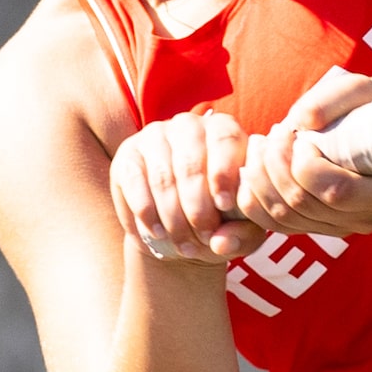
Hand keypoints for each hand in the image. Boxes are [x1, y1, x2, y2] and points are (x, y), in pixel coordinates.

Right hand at [110, 110, 265, 262]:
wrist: (179, 227)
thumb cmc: (220, 220)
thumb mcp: (242, 229)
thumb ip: (242, 235)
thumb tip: (222, 243)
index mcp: (224, 130)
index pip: (225, 139)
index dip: (224, 173)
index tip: (224, 205)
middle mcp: (189, 125)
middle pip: (191, 163)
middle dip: (198, 207)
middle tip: (204, 237)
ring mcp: (155, 137)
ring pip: (163, 177)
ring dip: (173, 217)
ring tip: (184, 245)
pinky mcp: (128, 156)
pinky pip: (135, 183)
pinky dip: (147, 213)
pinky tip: (158, 234)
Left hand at [238, 68, 371, 238]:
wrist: (367, 129)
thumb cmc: (365, 108)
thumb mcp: (358, 91)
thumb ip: (332, 100)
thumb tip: (302, 120)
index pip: (335, 191)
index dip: (306, 164)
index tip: (303, 137)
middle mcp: (364, 219)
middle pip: (301, 204)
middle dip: (276, 163)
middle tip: (277, 132)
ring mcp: (336, 228)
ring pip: (281, 215)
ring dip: (259, 176)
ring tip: (262, 143)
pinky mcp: (312, 228)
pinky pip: (270, 223)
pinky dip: (252, 194)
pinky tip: (254, 165)